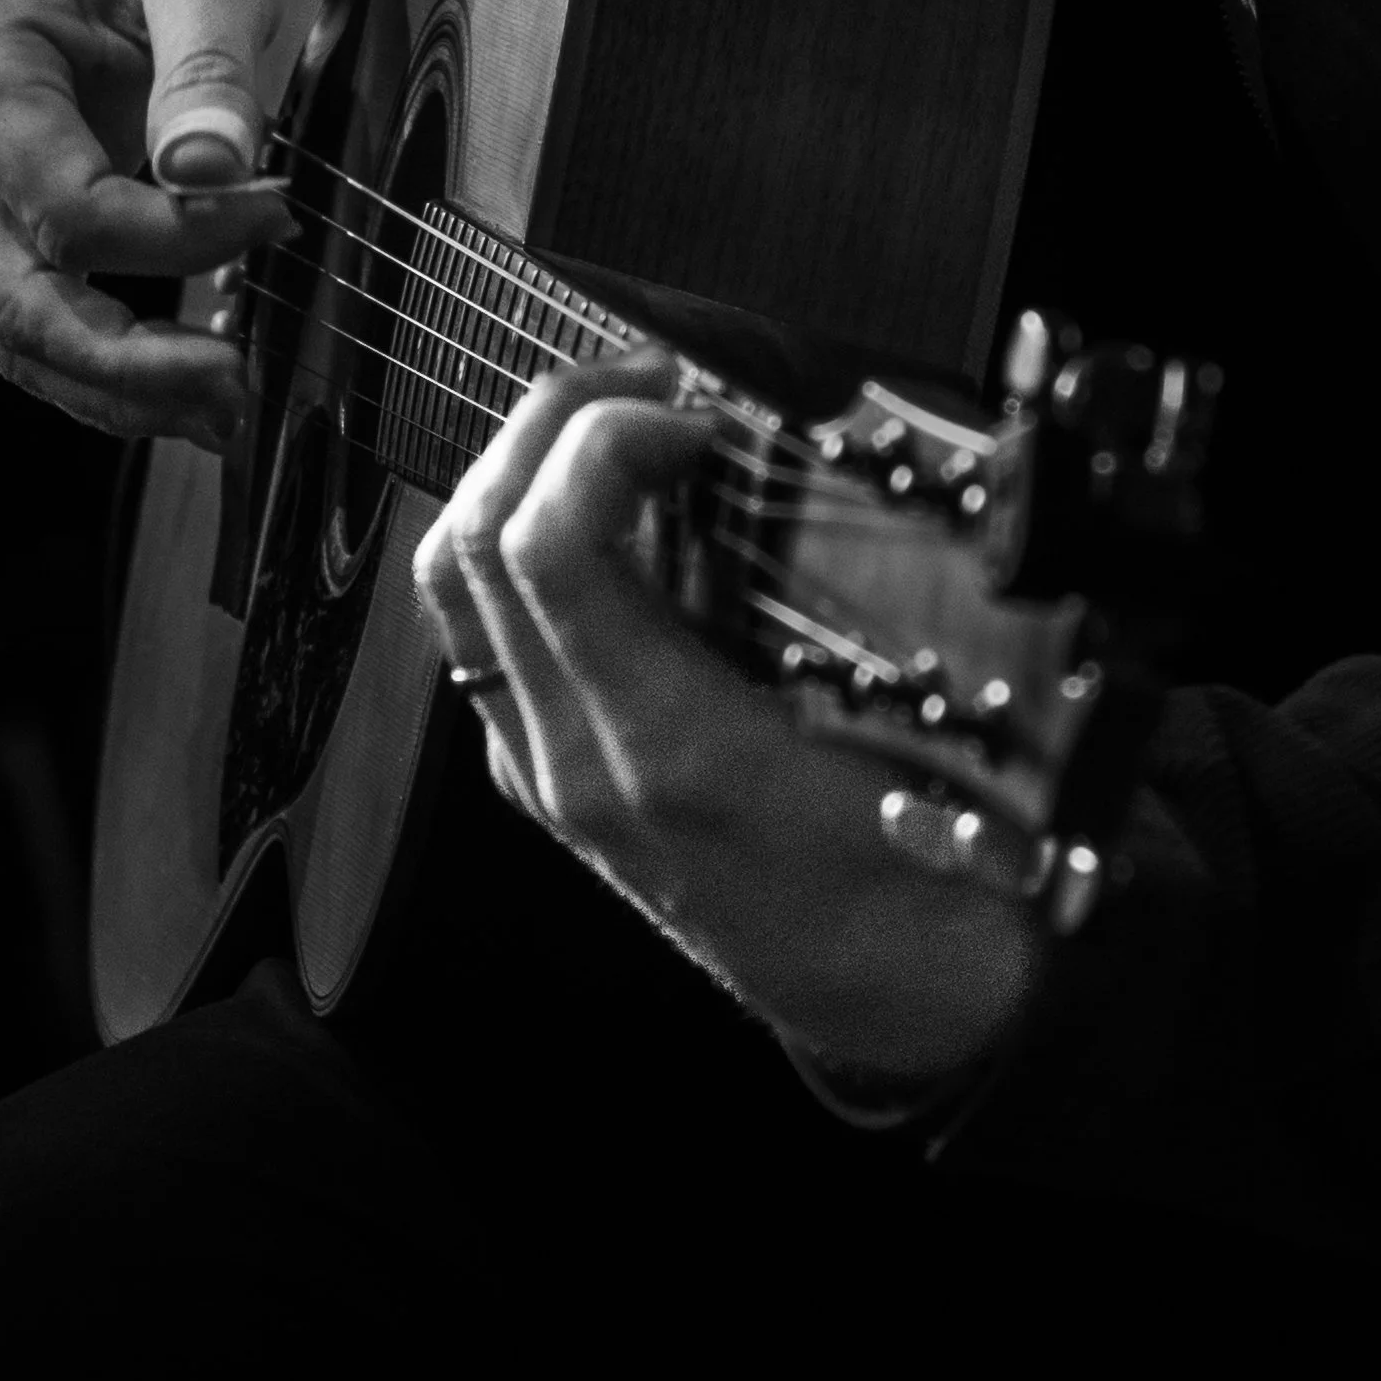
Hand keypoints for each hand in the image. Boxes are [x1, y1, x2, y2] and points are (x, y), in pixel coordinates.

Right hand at [0, 0, 328, 441]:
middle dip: (125, 367)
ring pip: (17, 323)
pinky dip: (113, 356)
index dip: (177, 238)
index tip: (280, 210)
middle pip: (13, 297)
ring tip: (226, 411)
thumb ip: (205, 63)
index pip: (65, 209)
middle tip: (235, 392)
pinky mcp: (11, 205)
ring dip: (116, 387)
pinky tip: (193, 379)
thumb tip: (211, 175)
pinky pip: (44, 303)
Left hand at [413, 354, 1044, 1086]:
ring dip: (515, 469)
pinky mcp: (545, 776)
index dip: (603, 435)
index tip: (689, 410)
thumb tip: (797, 434)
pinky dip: (516, 537)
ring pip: (453, 582)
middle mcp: (577, 765)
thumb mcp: (914, 722)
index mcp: (667, 750)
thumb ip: (845, 589)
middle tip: (646, 379)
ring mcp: (547, 774)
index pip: (548, 546)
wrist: (896, 1002)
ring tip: (613, 421)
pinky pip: (481, 631)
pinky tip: (607, 510)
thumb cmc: (927, 876)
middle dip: (548, 419)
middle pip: (475, 539)